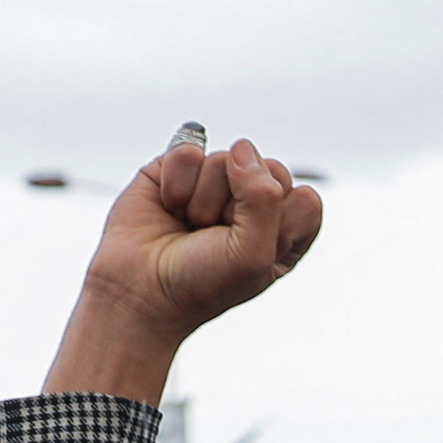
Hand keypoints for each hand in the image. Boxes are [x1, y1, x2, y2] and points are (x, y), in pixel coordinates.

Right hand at [48, 136, 324, 400]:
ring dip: (203, 202)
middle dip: (238, 208)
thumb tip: (242, 149)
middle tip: (215, 236)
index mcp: (282, 230)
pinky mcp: (178, 170)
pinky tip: (169, 209)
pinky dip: (176, 186)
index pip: (304, 199)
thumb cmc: (199, 285)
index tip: (249, 251)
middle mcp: (252, 203)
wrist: (138, 293)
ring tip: (189, 226)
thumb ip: (265, 198)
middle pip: (270, 170)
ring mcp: (215, 183)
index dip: (276, 222)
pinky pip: (188, 154)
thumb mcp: (252, 255)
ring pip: (226, 159)